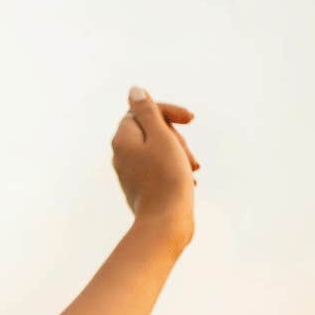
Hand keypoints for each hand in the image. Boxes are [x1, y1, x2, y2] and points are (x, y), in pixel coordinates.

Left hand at [112, 87, 198, 246]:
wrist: (165, 222)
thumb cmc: (166, 178)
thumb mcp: (160, 137)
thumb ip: (147, 112)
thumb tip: (135, 91)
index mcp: (122, 139)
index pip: (143, 110)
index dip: (168, 111)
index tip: (190, 119)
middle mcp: (121, 154)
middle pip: (153, 130)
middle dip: (176, 137)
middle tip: (188, 156)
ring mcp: (130, 171)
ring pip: (160, 150)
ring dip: (180, 154)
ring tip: (193, 170)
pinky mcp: (141, 186)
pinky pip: (160, 168)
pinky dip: (176, 169)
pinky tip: (190, 181)